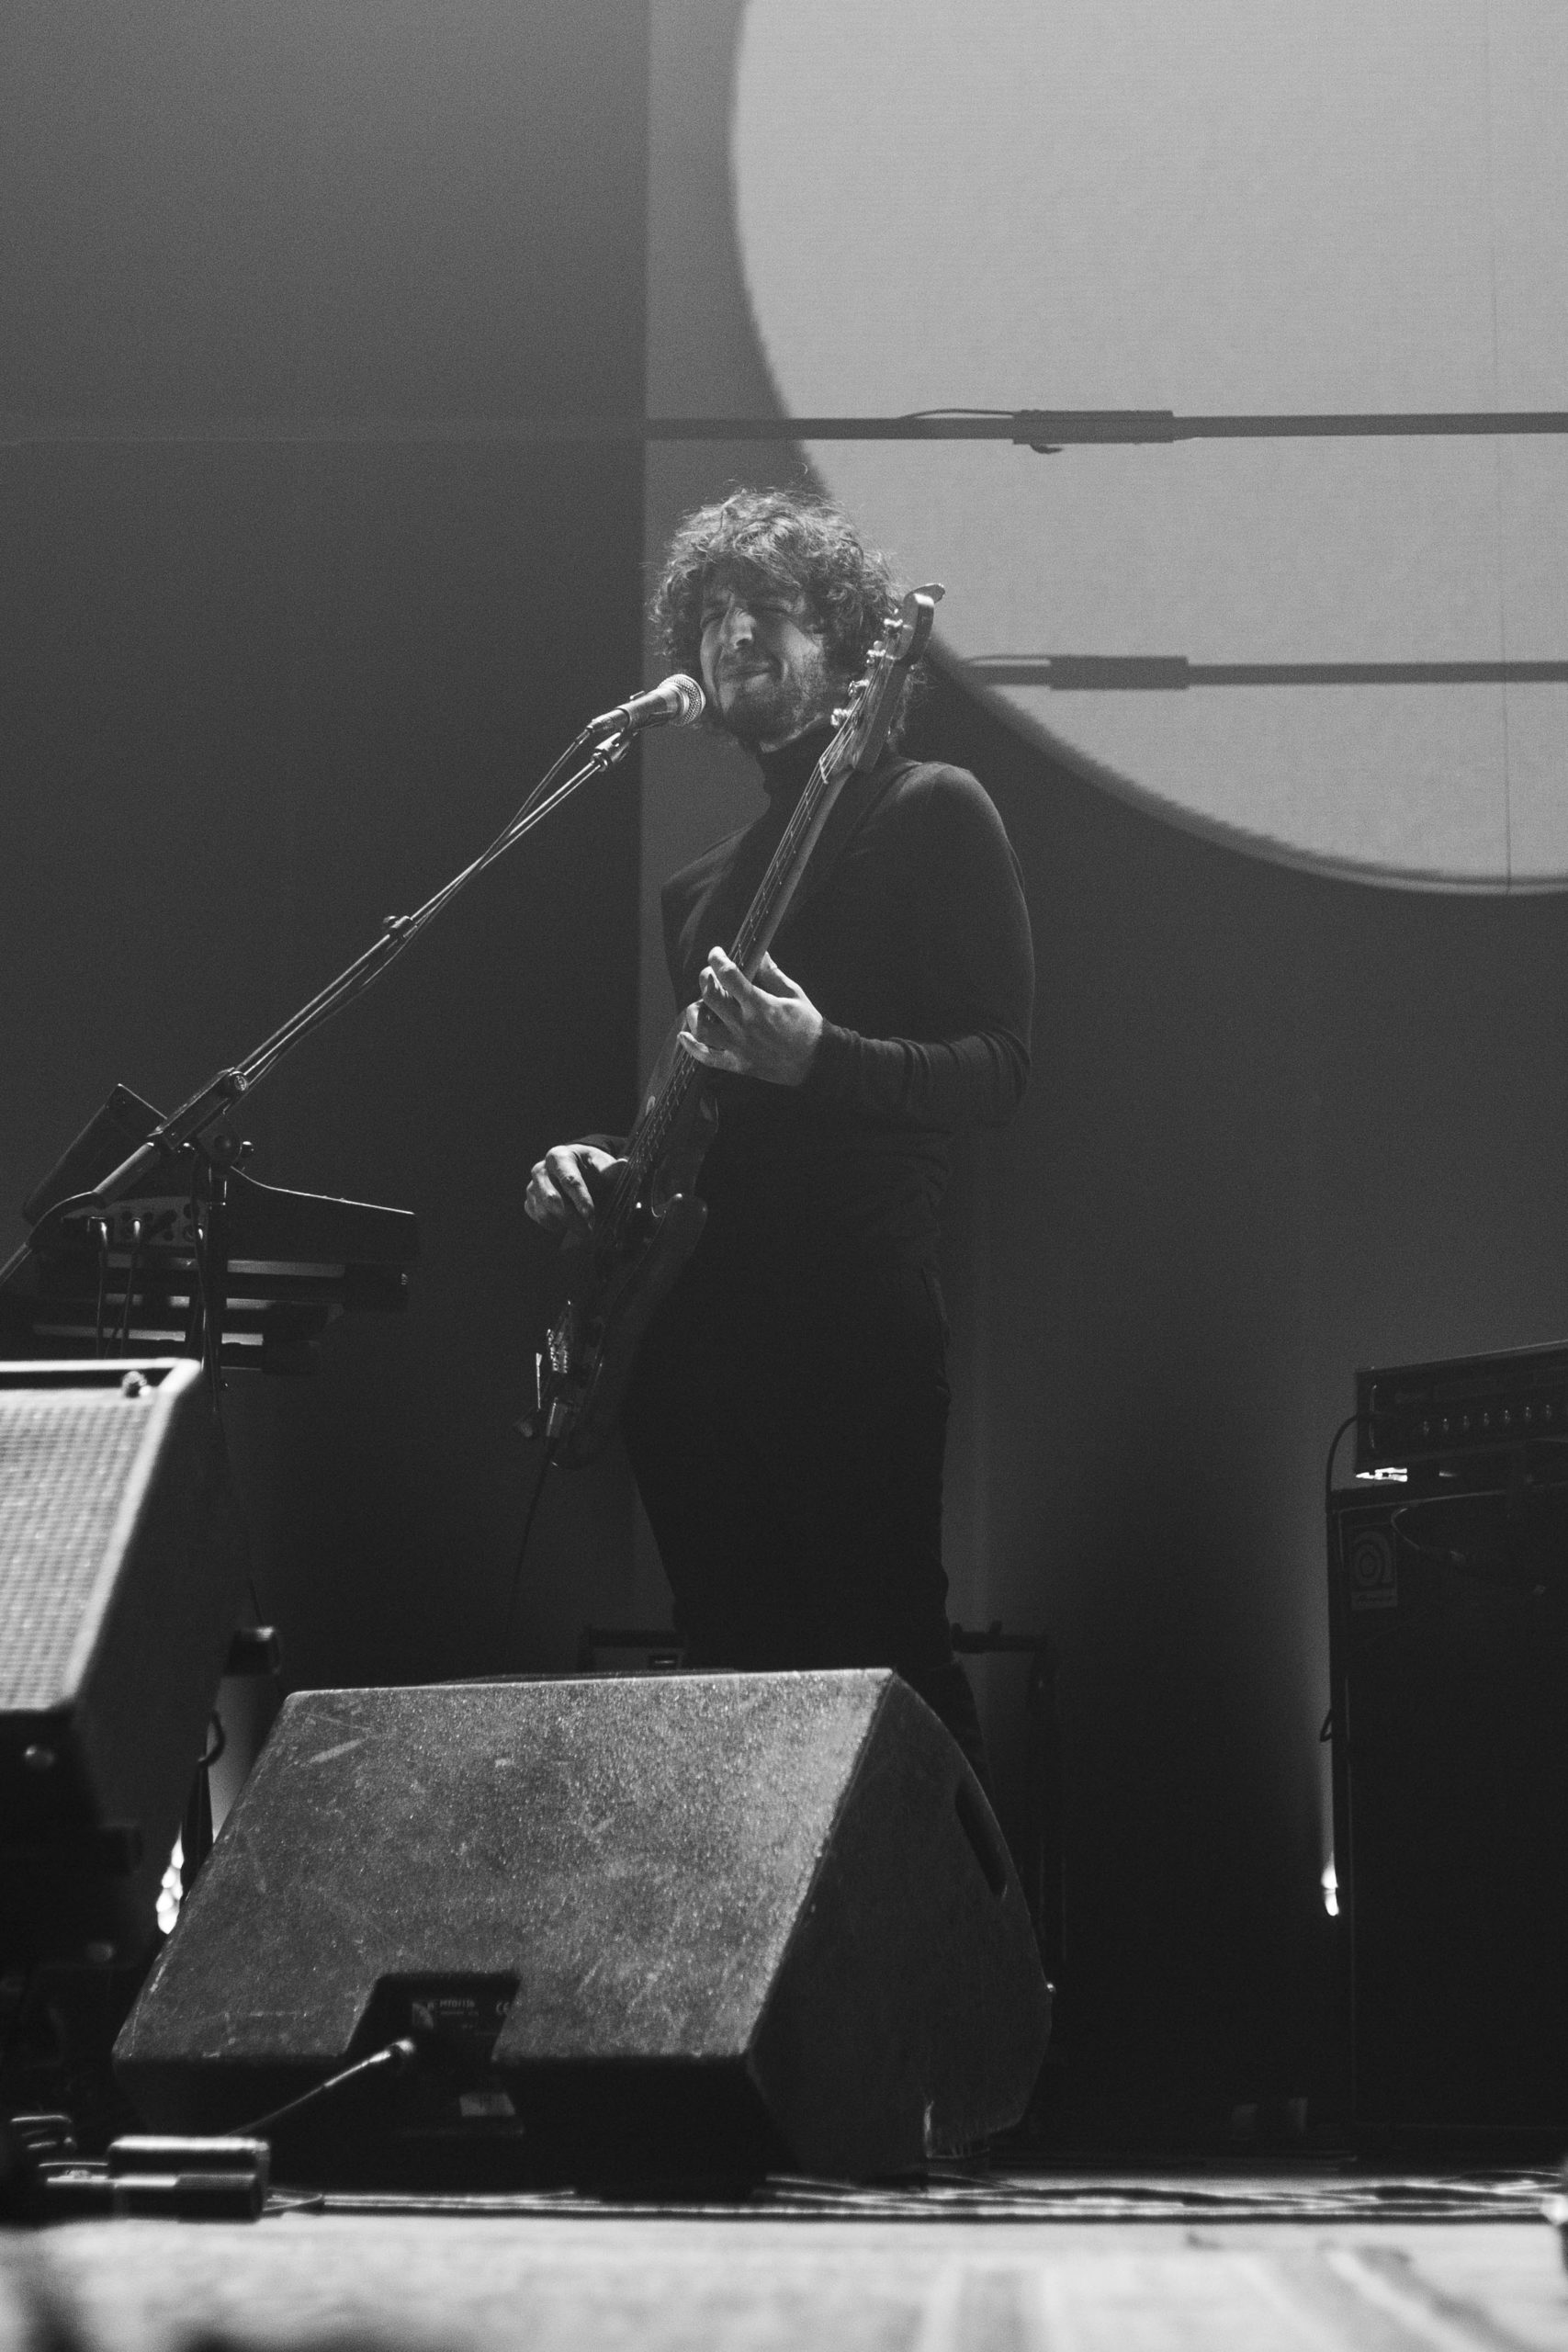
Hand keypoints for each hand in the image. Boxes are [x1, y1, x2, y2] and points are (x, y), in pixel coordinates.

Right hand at [525, 1142, 624, 1232]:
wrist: (576, 1170)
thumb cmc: (590, 1168)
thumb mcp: (602, 1165)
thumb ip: (611, 1170)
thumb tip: (624, 1165)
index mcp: (559, 1156)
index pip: (569, 1180)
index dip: (581, 1199)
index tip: (590, 1215)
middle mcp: (541, 1169)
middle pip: (553, 1198)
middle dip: (572, 1218)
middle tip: (589, 1231)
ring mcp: (533, 1185)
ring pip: (544, 1211)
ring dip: (564, 1225)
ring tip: (582, 1230)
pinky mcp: (530, 1199)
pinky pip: (538, 1217)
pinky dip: (554, 1225)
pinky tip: (568, 1225)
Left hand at [678, 946, 823, 1086]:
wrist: (817, 1061)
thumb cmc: (809, 1025)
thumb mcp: (794, 994)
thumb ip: (772, 974)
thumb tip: (759, 953)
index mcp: (761, 1005)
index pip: (730, 975)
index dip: (718, 959)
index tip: (716, 953)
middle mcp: (745, 1025)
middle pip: (711, 997)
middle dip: (705, 980)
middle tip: (709, 975)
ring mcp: (739, 1046)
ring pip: (703, 1027)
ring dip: (695, 1012)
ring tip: (699, 1004)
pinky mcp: (738, 1064)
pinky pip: (707, 1057)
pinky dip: (691, 1047)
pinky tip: (684, 1036)